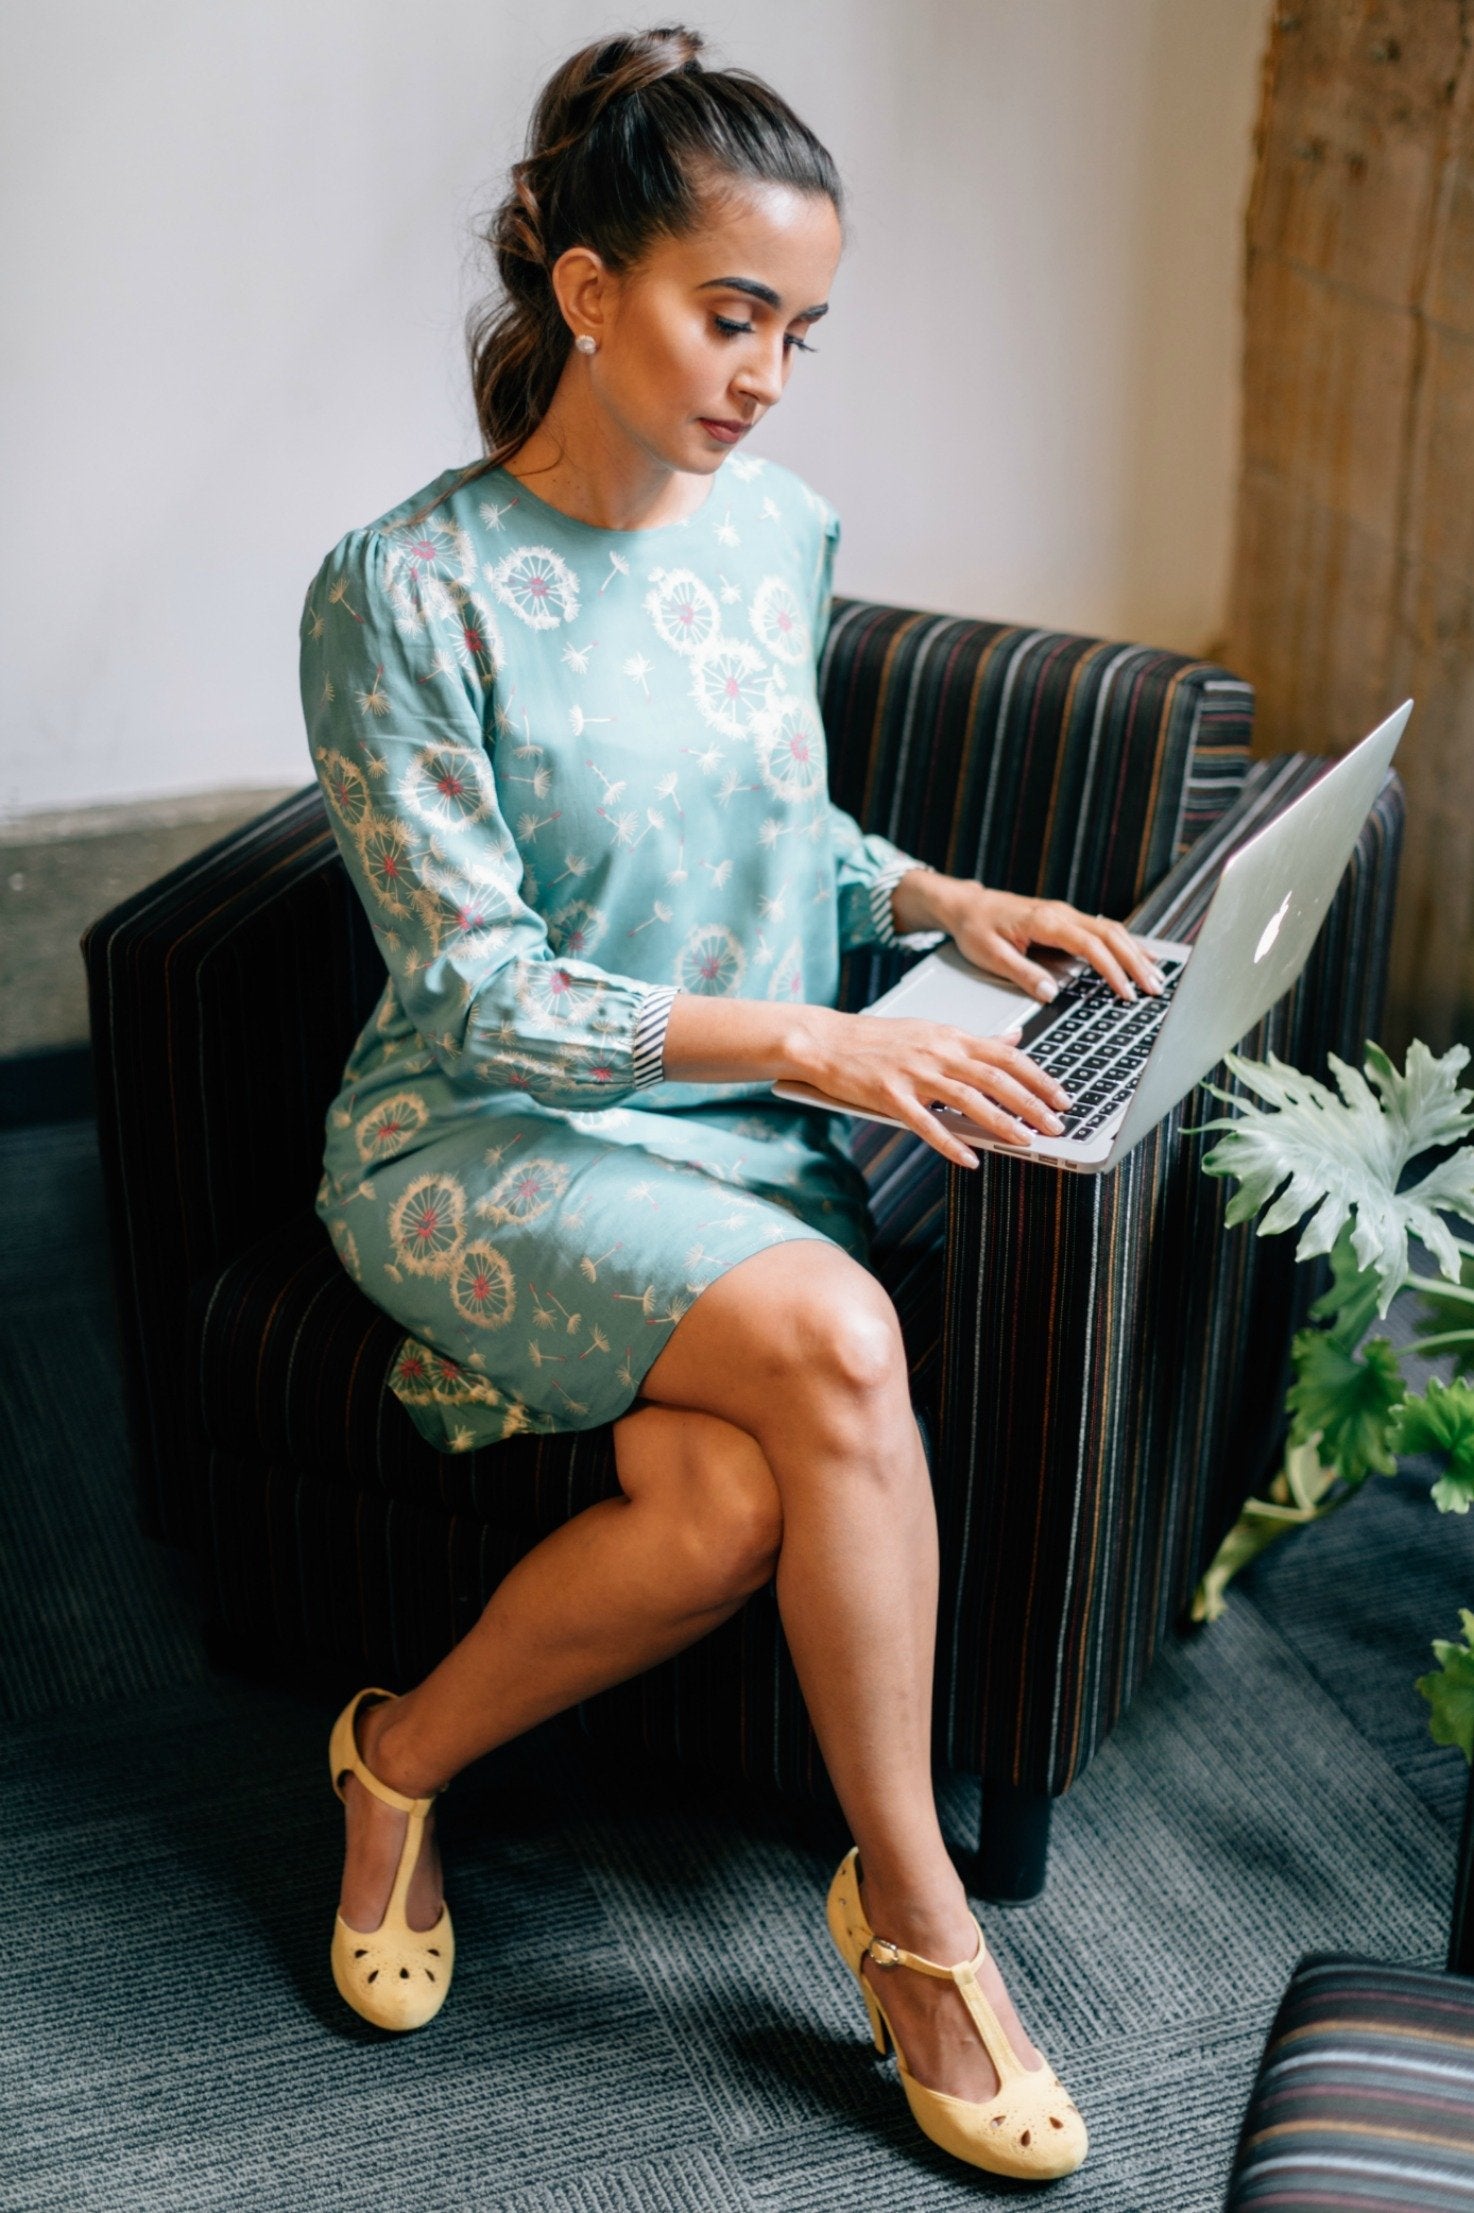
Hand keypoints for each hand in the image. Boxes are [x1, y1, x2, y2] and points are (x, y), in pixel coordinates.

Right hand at [792, 1007, 1073, 1168]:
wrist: (827, 1040)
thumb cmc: (878, 1039)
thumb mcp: (932, 1030)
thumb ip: (975, 1040)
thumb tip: (1015, 1039)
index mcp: (951, 1036)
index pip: (1007, 1056)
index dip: (1039, 1078)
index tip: (1062, 1098)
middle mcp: (938, 1052)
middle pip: (995, 1078)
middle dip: (1031, 1104)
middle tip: (1056, 1126)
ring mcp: (914, 1073)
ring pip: (968, 1099)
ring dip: (1001, 1122)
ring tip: (1025, 1141)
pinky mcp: (889, 1095)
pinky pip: (926, 1123)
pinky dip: (950, 1142)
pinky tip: (970, 1159)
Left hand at [932, 881, 1165, 1004]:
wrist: (965, 906)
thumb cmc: (975, 929)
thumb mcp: (990, 955)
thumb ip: (1022, 973)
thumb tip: (1050, 993)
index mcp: (1046, 921)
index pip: (1091, 946)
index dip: (1112, 970)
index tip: (1126, 993)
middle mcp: (1061, 914)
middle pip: (1111, 935)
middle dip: (1136, 962)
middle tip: (1154, 989)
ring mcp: (1065, 914)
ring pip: (1112, 930)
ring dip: (1135, 953)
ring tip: (1155, 978)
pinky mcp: (1065, 919)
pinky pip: (1102, 929)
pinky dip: (1125, 944)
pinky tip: (1140, 956)